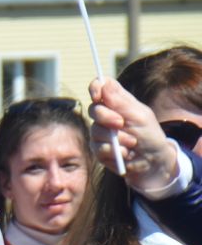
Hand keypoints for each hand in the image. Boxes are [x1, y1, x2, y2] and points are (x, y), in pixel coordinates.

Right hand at [89, 77, 184, 195]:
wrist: (152, 160)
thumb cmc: (149, 135)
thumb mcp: (139, 116)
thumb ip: (120, 102)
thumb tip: (104, 84)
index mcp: (117, 102)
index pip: (101, 86)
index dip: (95, 87)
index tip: (98, 96)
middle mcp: (106, 115)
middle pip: (93, 109)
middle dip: (107, 117)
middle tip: (121, 123)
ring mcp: (100, 132)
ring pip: (95, 130)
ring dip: (116, 138)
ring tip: (132, 143)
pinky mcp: (98, 149)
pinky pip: (98, 147)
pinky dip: (114, 151)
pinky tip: (125, 153)